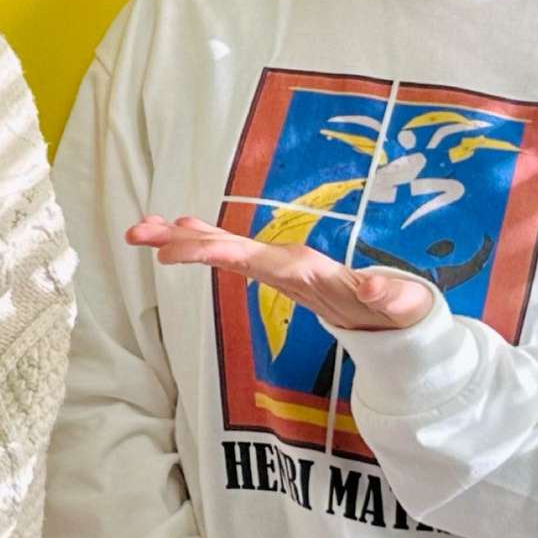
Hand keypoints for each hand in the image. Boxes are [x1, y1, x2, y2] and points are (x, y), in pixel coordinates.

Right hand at [126, 215, 437, 333]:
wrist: (391, 307)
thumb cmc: (395, 308)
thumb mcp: (399, 306)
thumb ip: (387, 296)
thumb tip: (377, 289)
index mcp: (305, 268)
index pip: (253, 257)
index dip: (214, 251)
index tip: (178, 247)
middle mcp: (283, 260)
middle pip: (227, 244)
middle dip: (184, 238)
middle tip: (139, 232)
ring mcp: (274, 264)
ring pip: (221, 245)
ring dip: (181, 236)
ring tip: (140, 230)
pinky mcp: (269, 272)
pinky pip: (228, 255)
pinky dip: (198, 244)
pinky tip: (172, 236)